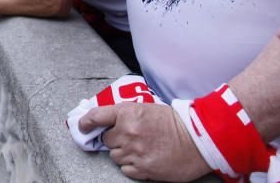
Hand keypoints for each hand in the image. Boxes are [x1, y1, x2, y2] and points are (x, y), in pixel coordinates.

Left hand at [78, 103, 208, 180]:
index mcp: (127, 113)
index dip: (85, 122)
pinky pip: (125, 169)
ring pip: (115, 156)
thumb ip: (124, 115)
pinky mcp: (144, 169)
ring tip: (142, 148)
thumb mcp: (145, 109)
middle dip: (115, 139)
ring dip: (124, 153)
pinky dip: (132, 166)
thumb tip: (105, 122)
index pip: (96, 116)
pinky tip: (145, 159)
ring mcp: (135, 152)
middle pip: (107, 140)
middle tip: (131, 138)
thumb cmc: (173, 123)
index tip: (81, 126)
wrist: (198, 139)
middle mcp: (128, 132)